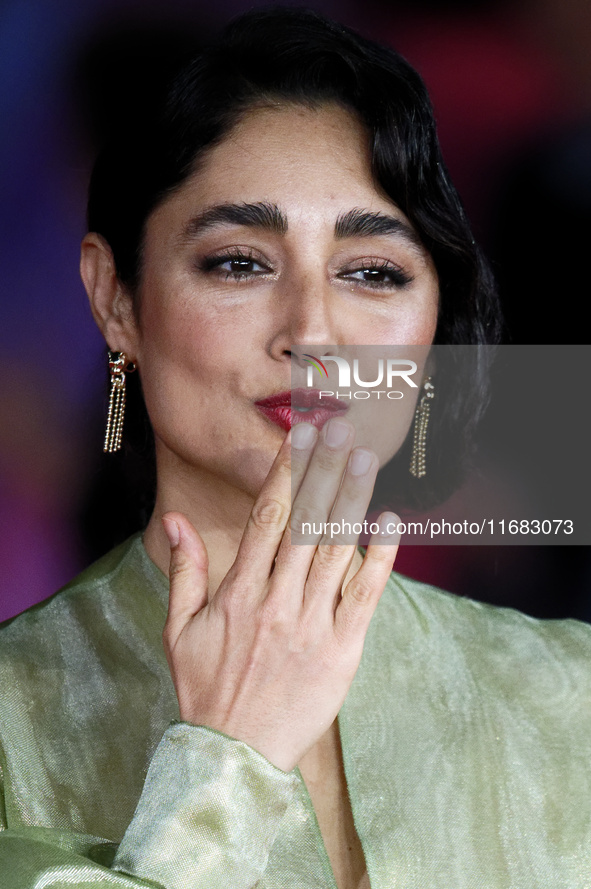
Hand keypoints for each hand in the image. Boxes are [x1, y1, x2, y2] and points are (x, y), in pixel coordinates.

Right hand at [161, 418, 399, 771]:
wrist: (234, 756)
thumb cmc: (205, 690)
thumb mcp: (179, 630)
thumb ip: (184, 571)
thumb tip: (174, 520)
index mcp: (239, 593)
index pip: (266, 518)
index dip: (286, 473)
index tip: (300, 436)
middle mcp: (277, 602)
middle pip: (305, 524)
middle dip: (324, 472)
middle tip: (342, 428)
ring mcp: (312, 626)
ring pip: (336, 551)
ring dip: (352, 501)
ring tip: (365, 458)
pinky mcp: (342, 652)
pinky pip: (366, 596)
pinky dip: (380, 557)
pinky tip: (390, 521)